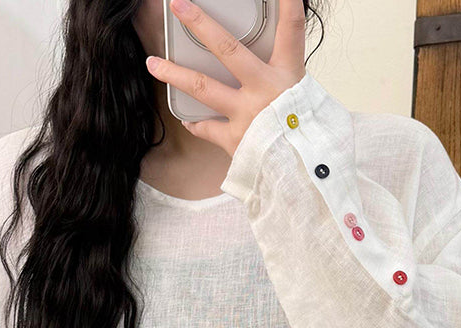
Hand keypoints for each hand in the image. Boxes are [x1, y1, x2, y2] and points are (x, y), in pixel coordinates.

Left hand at [145, 0, 306, 156]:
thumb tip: (274, 71)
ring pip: (202, 87)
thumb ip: (287, 79)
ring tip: (153, 63)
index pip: (292, 28)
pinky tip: (187, 120)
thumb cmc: (307, 137)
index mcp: (289, 75)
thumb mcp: (307, 98)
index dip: (286, 2)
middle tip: (178, 6)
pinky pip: (207, 128)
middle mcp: (265, 89)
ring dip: (174, 74)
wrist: (304, 176)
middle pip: (227, 49)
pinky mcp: (235, 140)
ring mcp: (247, 114)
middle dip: (200, 24)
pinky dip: (196, 124)